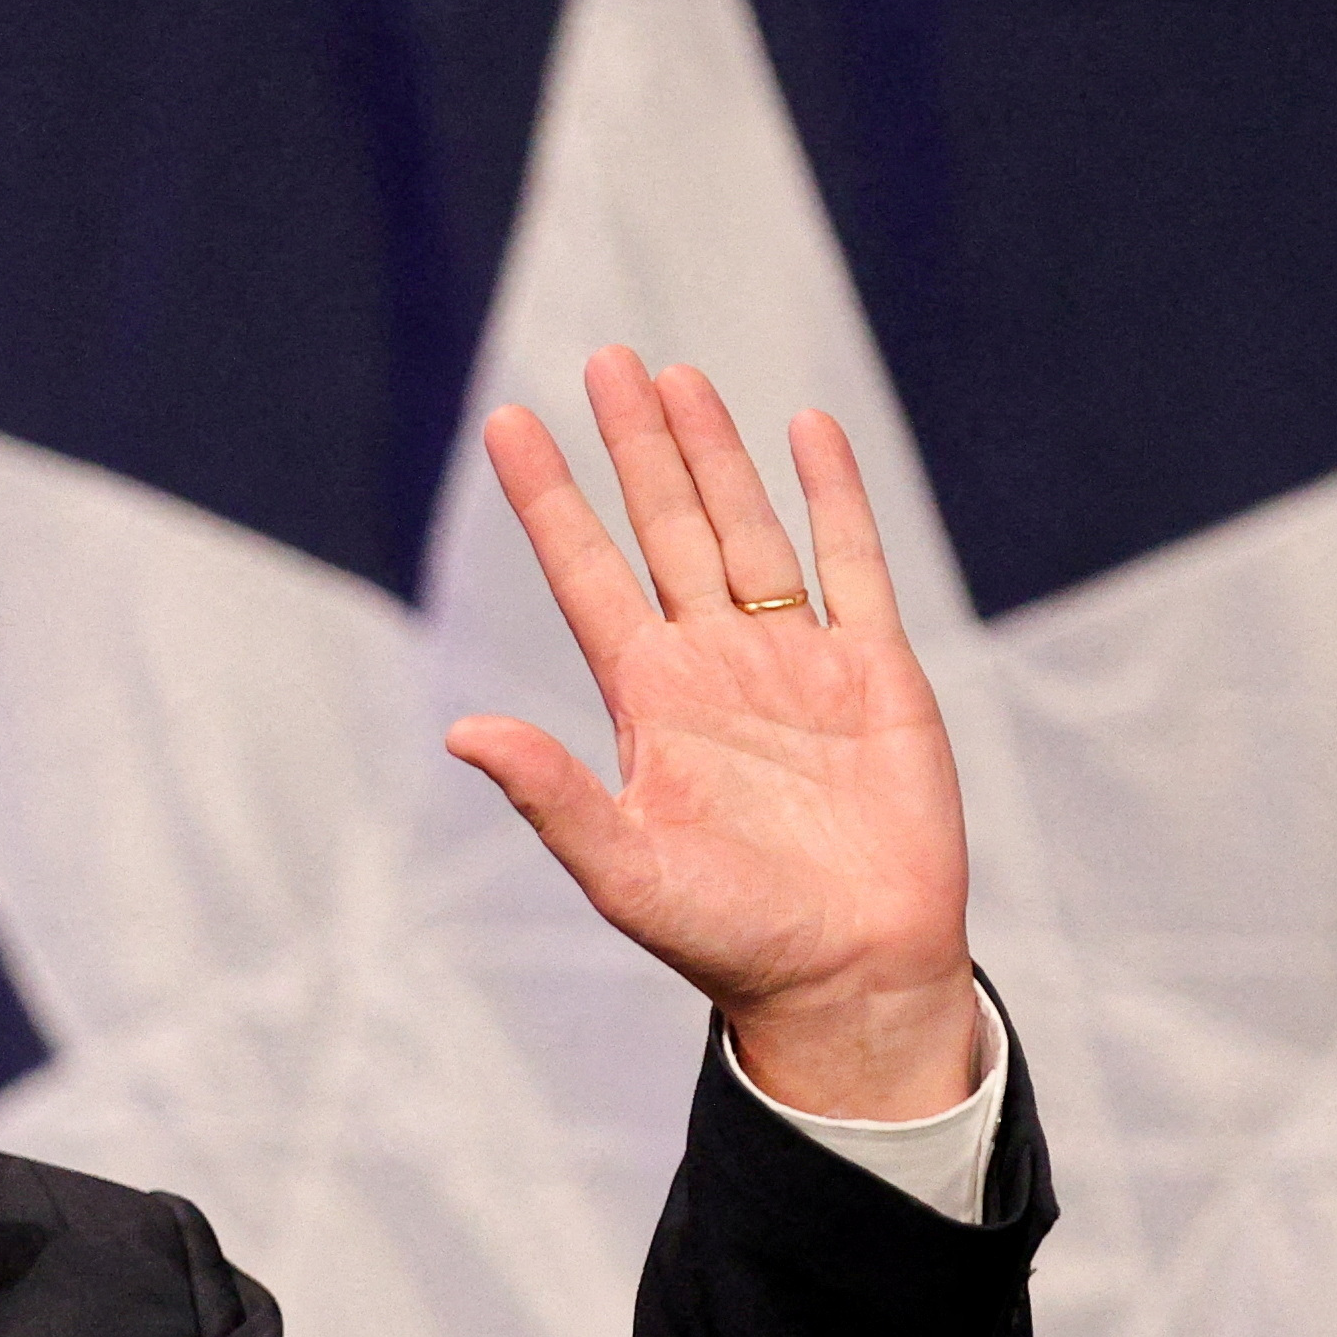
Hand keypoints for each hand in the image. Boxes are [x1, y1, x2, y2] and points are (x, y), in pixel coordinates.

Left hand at [448, 347, 979, 1120]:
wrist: (850, 976)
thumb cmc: (730, 939)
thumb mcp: (624, 868)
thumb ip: (551, 793)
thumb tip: (462, 731)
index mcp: (649, 702)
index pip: (586, 573)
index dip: (550, 498)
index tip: (506, 423)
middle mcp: (714, 666)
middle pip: (666, 528)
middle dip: (635, 445)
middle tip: (604, 359)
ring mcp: (794, 663)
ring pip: (748, 529)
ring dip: (714, 453)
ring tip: (676, 374)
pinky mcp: (875, 673)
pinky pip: (851, 564)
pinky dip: (832, 496)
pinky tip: (806, 431)